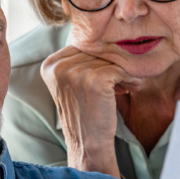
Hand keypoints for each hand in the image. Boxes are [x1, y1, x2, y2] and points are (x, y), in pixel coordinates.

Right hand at [40, 45, 143, 176]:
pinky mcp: (94, 80)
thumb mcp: (73, 83)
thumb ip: (79, 60)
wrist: (89, 144)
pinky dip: (130, 78)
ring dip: (124, 71)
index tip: (108, 74)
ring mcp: (74, 72)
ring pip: (110, 59)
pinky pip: (120, 69)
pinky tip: (130, 89)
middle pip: (96, 50)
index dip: (98, 58)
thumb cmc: (86, 113)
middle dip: (113, 63)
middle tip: (123, 80)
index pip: (82, 46)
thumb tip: (102, 35)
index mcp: (49, 65)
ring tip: (127, 86)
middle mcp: (58, 67)